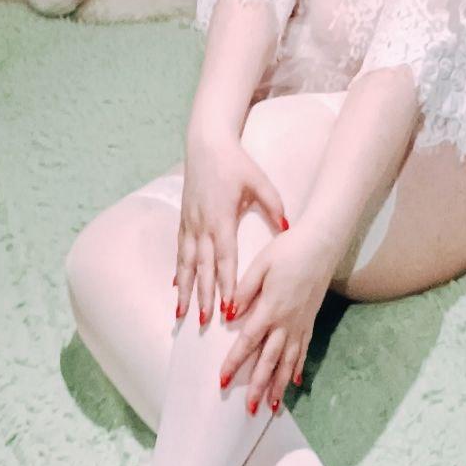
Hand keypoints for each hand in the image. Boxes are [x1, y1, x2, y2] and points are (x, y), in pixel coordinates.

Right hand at [174, 130, 287, 325]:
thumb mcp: (260, 182)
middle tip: (204, 322)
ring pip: (187, 263)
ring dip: (186, 290)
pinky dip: (179, 271)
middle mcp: (202, 225)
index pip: (225, 258)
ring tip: (182, 313)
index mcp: (222, 218)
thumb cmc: (236, 163)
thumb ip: (274, 206)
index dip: (225, 284)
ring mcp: (190, 223)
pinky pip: (180, 251)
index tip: (227, 308)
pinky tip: (176, 286)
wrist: (207, 144)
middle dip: (203, 296)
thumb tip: (289, 228)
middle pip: (203, 268)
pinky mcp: (184, 219)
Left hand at [218, 227, 334, 415]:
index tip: (223, 381)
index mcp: (270, 308)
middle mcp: (286, 322)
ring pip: (288, 362)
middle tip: (250, 411)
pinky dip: (297, 368)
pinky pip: (303, 350)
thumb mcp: (260, 265)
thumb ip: (244, 291)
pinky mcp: (310, 320)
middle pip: (270, 361)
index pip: (248, 342)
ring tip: (273, 407)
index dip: (235, 363)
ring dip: (280, 385)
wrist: (322, 244)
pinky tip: (294, 382)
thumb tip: (228, 314)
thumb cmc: (288, 250)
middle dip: (259, 387)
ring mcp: (301, 323)